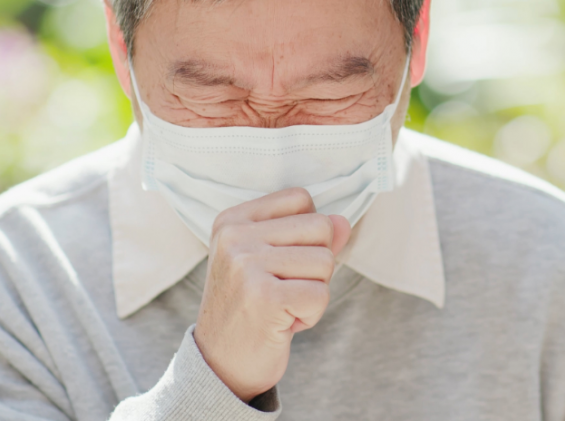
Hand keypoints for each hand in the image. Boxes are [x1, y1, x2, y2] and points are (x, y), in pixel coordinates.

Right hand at [193, 187, 351, 401]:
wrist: (221, 365)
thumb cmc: (252, 309)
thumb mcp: (275, 263)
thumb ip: (310, 238)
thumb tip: (344, 221)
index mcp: (233, 220)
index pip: (301, 198)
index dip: (309, 233)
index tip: (282, 262)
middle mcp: (235, 237)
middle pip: (320, 227)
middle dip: (317, 264)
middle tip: (286, 289)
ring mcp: (246, 265)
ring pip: (325, 261)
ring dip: (315, 291)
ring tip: (283, 306)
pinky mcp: (264, 296)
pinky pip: (321, 294)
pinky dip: (312, 314)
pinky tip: (284, 323)